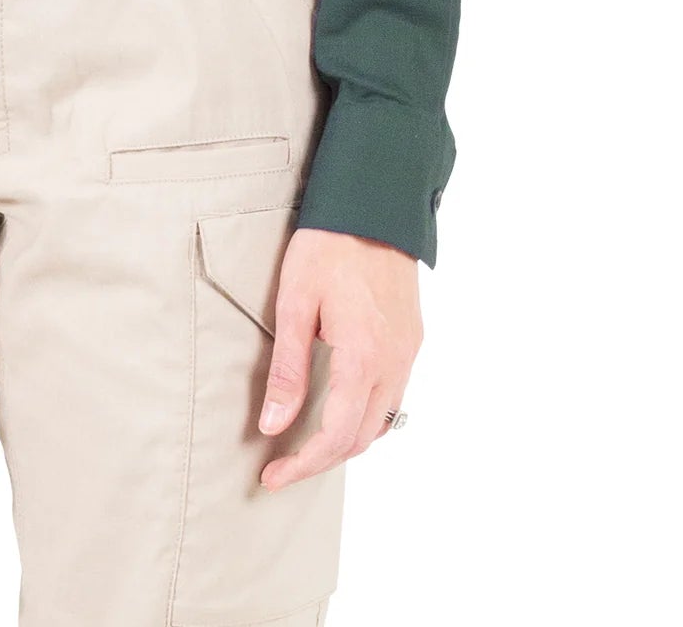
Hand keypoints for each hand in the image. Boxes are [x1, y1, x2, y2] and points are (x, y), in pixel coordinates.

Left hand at [256, 227, 421, 491]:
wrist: (373, 206)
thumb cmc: (327, 247)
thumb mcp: (294, 304)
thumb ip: (286, 370)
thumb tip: (273, 425)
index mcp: (363, 358)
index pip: (335, 436)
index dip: (302, 464)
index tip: (271, 477)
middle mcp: (394, 363)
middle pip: (361, 438)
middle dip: (320, 460)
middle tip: (281, 467)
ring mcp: (408, 352)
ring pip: (382, 421)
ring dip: (346, 441)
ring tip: (305, 444)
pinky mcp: (411, 339)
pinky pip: (393, 396)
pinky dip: (366, 415)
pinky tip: (341, 408)